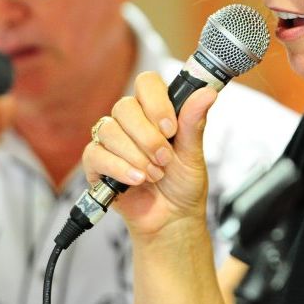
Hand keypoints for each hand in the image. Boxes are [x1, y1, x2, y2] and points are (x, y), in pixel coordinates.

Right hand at [82, 71, 217, 240]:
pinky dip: (119, 168)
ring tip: (155, 174)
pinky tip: (137, 180)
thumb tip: (207, 92)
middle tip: (165, 158)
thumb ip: (193, 122)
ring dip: (136, 155)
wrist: (172, 220)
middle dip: (148, 137)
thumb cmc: (183, 185)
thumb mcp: (193, 154)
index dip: (156, 102)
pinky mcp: (97, 164)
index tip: (171, 128)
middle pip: (125, 107)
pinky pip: (96, 154)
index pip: (146, 83)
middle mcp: (131, 122)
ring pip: (110, 130)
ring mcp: (111, 142)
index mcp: (155, 112)